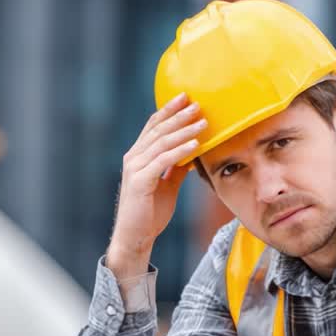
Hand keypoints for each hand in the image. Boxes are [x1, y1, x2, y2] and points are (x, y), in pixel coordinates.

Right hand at [107, 92, 206, 279]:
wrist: (135, 237)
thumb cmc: (149, 214)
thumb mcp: (167, 186)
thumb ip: (176, 168)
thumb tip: (192, 152)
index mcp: (137, 156)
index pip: (153, 127)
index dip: (168, 111)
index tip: (185, 98)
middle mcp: (133, 158)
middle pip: (158, 130)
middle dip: (178, 115)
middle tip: (198, 104)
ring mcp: (135, 168)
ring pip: (161, 143)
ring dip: (183, 131)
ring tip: (202, 121)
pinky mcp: (140, 181)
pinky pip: (163, 161)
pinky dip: (179, 151)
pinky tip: (195, 145)